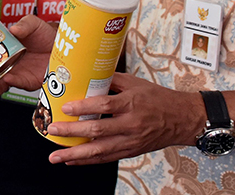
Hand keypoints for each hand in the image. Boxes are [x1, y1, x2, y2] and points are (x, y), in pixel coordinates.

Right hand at [0, 14, 54, 95]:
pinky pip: (13, 86)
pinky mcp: (24, 82)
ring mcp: (12, 72)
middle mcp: (3, 60)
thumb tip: (12, 29)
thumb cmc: (46, 34)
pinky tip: (6, 83)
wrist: (65, 48)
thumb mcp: (34, 24)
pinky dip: (8, 85)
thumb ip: (24, 25)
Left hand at [44, 73, 201, 164]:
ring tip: (56, 156)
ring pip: (100, 150)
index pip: (104, 105)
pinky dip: (88, 161)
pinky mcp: (131, 151)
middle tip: (53, 130)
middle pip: (98, 130)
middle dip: (72, 132)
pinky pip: (106, 158)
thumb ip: (111, 80)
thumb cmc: (158, 98)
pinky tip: (72, 160)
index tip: (65, 108)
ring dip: (75, 154)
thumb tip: (87, 74)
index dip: (83, 107)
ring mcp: (131, 141)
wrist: (181, 119)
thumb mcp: (135, 83)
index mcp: (131, 103)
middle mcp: (131, 124)